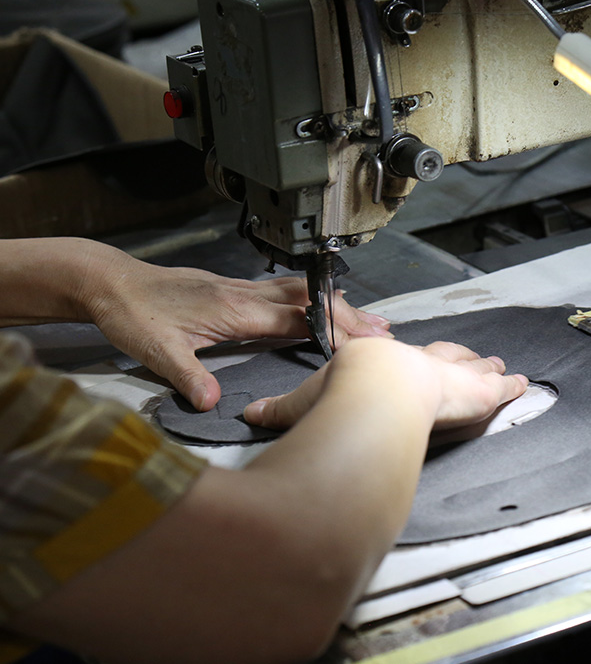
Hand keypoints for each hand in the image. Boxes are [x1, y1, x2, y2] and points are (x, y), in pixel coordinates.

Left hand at [80, 250, 390, 411]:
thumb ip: (187, 376)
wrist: (110, 283)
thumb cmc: (132, 315)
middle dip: (350, 316)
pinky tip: (321, 308)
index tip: (363, 344)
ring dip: (336, 305)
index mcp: (234, 310)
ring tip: (368, 319)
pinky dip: (314, 300)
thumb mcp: (155, 352)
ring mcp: (240, 288)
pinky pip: (285, 292)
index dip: (332, 331)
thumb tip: (213, 403)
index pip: (296, 319)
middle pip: (310, 301)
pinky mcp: (234, 289)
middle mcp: (244, 294)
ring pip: (301, 293)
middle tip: (384, 331)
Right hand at [244, 338, 527, 431]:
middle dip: (455, 356)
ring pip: (474, 368)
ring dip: (485, 368)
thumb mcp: (306, 401)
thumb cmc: (345, 392)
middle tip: (469, 356)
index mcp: (385, 366)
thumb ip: (282, 409)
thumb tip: (250, 414)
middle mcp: (422, 366)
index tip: (414, 357)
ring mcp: (452, 377)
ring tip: (497, 365)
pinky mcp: (477, 392)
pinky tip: (520, 383)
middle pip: (445, 356)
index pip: (401, 359)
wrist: (378, 390)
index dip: (411, 359)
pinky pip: (499, 388)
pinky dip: (510, 387)